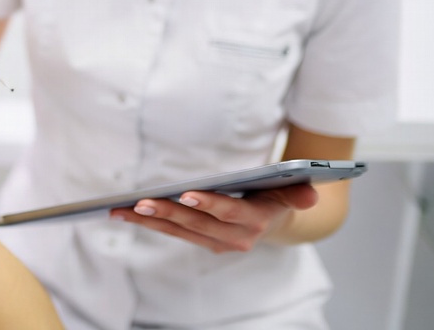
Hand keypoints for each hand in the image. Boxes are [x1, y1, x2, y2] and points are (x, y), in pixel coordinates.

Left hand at [109, 183, 319, 252]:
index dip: (209, 205)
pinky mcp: (203, 241)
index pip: (230, 213)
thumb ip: (300, 193)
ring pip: (179, 230)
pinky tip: (124, 213)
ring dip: (150, 221)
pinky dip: (149, 222)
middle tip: (142, 202)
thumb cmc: (281, 195)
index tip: (187, 194)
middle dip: (168, 213)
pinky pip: (172, 231)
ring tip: (122, 209)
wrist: (280, 221)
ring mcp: (217, 242)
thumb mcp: (294, 191)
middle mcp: (235, 237)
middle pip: (197, 224)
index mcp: (257, 221)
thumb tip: (312, 195)